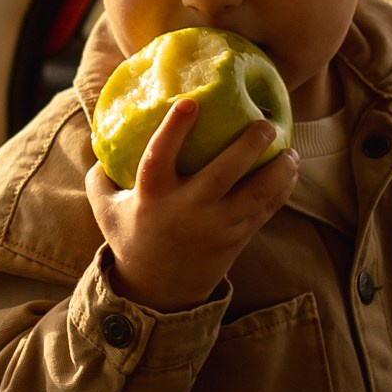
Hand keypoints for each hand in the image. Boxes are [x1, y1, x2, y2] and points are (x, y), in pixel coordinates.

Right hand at [86, 97, 299, 311]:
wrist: (159, 289)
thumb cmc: (131, 237)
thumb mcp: (105, 209)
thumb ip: (101, 176)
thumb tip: (102, 137)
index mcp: (152, 197)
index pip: (159, 157)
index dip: (174, 129)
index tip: (190, 103)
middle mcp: (187, 210)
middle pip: (223, 172)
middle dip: (248, 144)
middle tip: (264, 122)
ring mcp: (216, 226)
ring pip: (256, 192)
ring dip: (278, 168)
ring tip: (288, 147)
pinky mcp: (237, 237)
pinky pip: (267, 209)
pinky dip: (283, 188)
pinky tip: (290, 168)